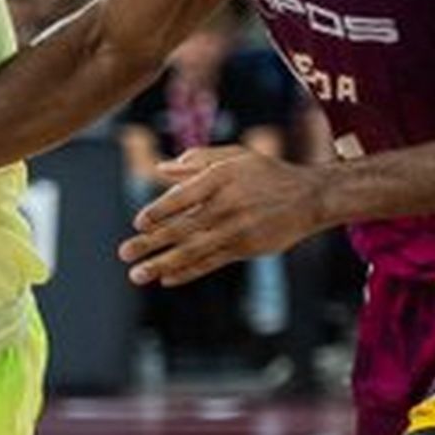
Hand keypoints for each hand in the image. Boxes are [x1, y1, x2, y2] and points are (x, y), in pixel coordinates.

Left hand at [116, 145, 327, 286]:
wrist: (310, 197)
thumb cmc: (265, 173)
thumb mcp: (234, 156)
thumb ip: (196, 160)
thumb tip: (160, 168)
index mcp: (221, 178)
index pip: (183, 197)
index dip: (159, 211)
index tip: (138, 223)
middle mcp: (227, 205)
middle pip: (182, 228)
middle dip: (150, 243)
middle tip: (124, 253)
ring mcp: (237, 230)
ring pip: (193, 251)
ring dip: (162, 264)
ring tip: (137, 275)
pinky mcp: (246, 249)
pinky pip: (211, 262)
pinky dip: (188, 272)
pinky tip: (167, 279)